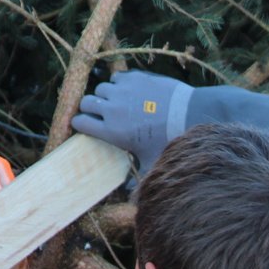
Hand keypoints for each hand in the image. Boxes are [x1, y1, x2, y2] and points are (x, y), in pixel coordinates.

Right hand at [69, 71, 191, 172]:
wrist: (189, 114)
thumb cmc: (170, 141)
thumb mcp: (151, 161)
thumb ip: (137, 177)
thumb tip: (129, 191)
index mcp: (112, 131)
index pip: (80, 122)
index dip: (79, 123)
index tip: (83, 124)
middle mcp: (113, 109)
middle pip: (86, 102)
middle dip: (88, 107)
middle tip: (97, 112)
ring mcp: (123, 91)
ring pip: (101, 88)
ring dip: (105, 95)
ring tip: (114, 101)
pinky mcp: (134, 78)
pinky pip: (117, 77)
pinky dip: (119, 83)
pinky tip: (128, 90)